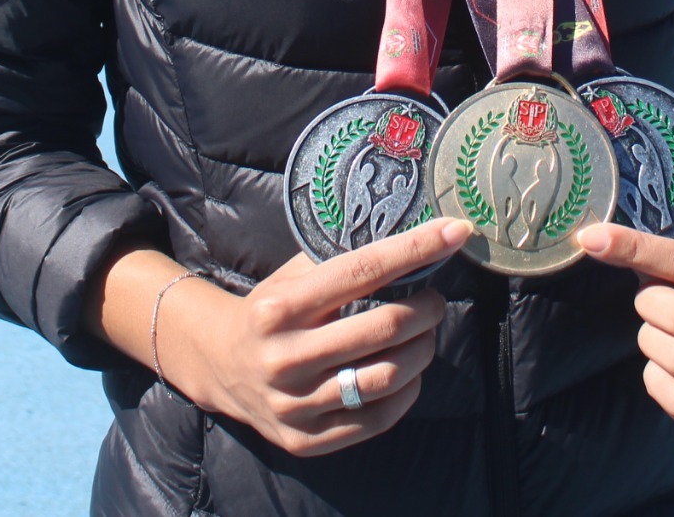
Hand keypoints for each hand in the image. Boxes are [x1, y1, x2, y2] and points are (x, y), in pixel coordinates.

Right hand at [158, 218, 472, 456]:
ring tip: (425, 335)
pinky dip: (407, 392)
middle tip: (435, 299)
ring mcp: (294, 405)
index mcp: (280, 308)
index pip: (362, 271)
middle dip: (427, 309)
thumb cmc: (269, 309)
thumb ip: (339, 262)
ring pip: (386, 378)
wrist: (218, 364)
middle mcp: (285, 358)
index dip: (415, 250)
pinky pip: (377, 420)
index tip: (455, 232)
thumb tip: (411, 238)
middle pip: (383, 329)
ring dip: (423, 350)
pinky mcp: (305, 440)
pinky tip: (407, 372)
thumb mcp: (291, 277)